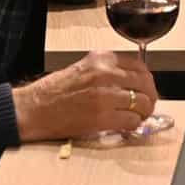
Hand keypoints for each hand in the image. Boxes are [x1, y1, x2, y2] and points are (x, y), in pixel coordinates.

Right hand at [12, 50, 157, 140]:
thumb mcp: (83, 68)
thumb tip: (131, 82)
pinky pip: (131, 120)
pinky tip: (127, 126)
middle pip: (144, 84)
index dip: (147, 80)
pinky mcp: (102, 117)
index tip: (146, 88)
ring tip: (138, 117)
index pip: (139, 66)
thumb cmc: (53, 91)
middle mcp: (105, 74)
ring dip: (143, 113)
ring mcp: (105, 95)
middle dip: (150, 97)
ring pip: (141, 103)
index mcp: (101, 59)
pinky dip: (133, 125)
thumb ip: (107, 71)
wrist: (34, 108)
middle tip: (147, 106)